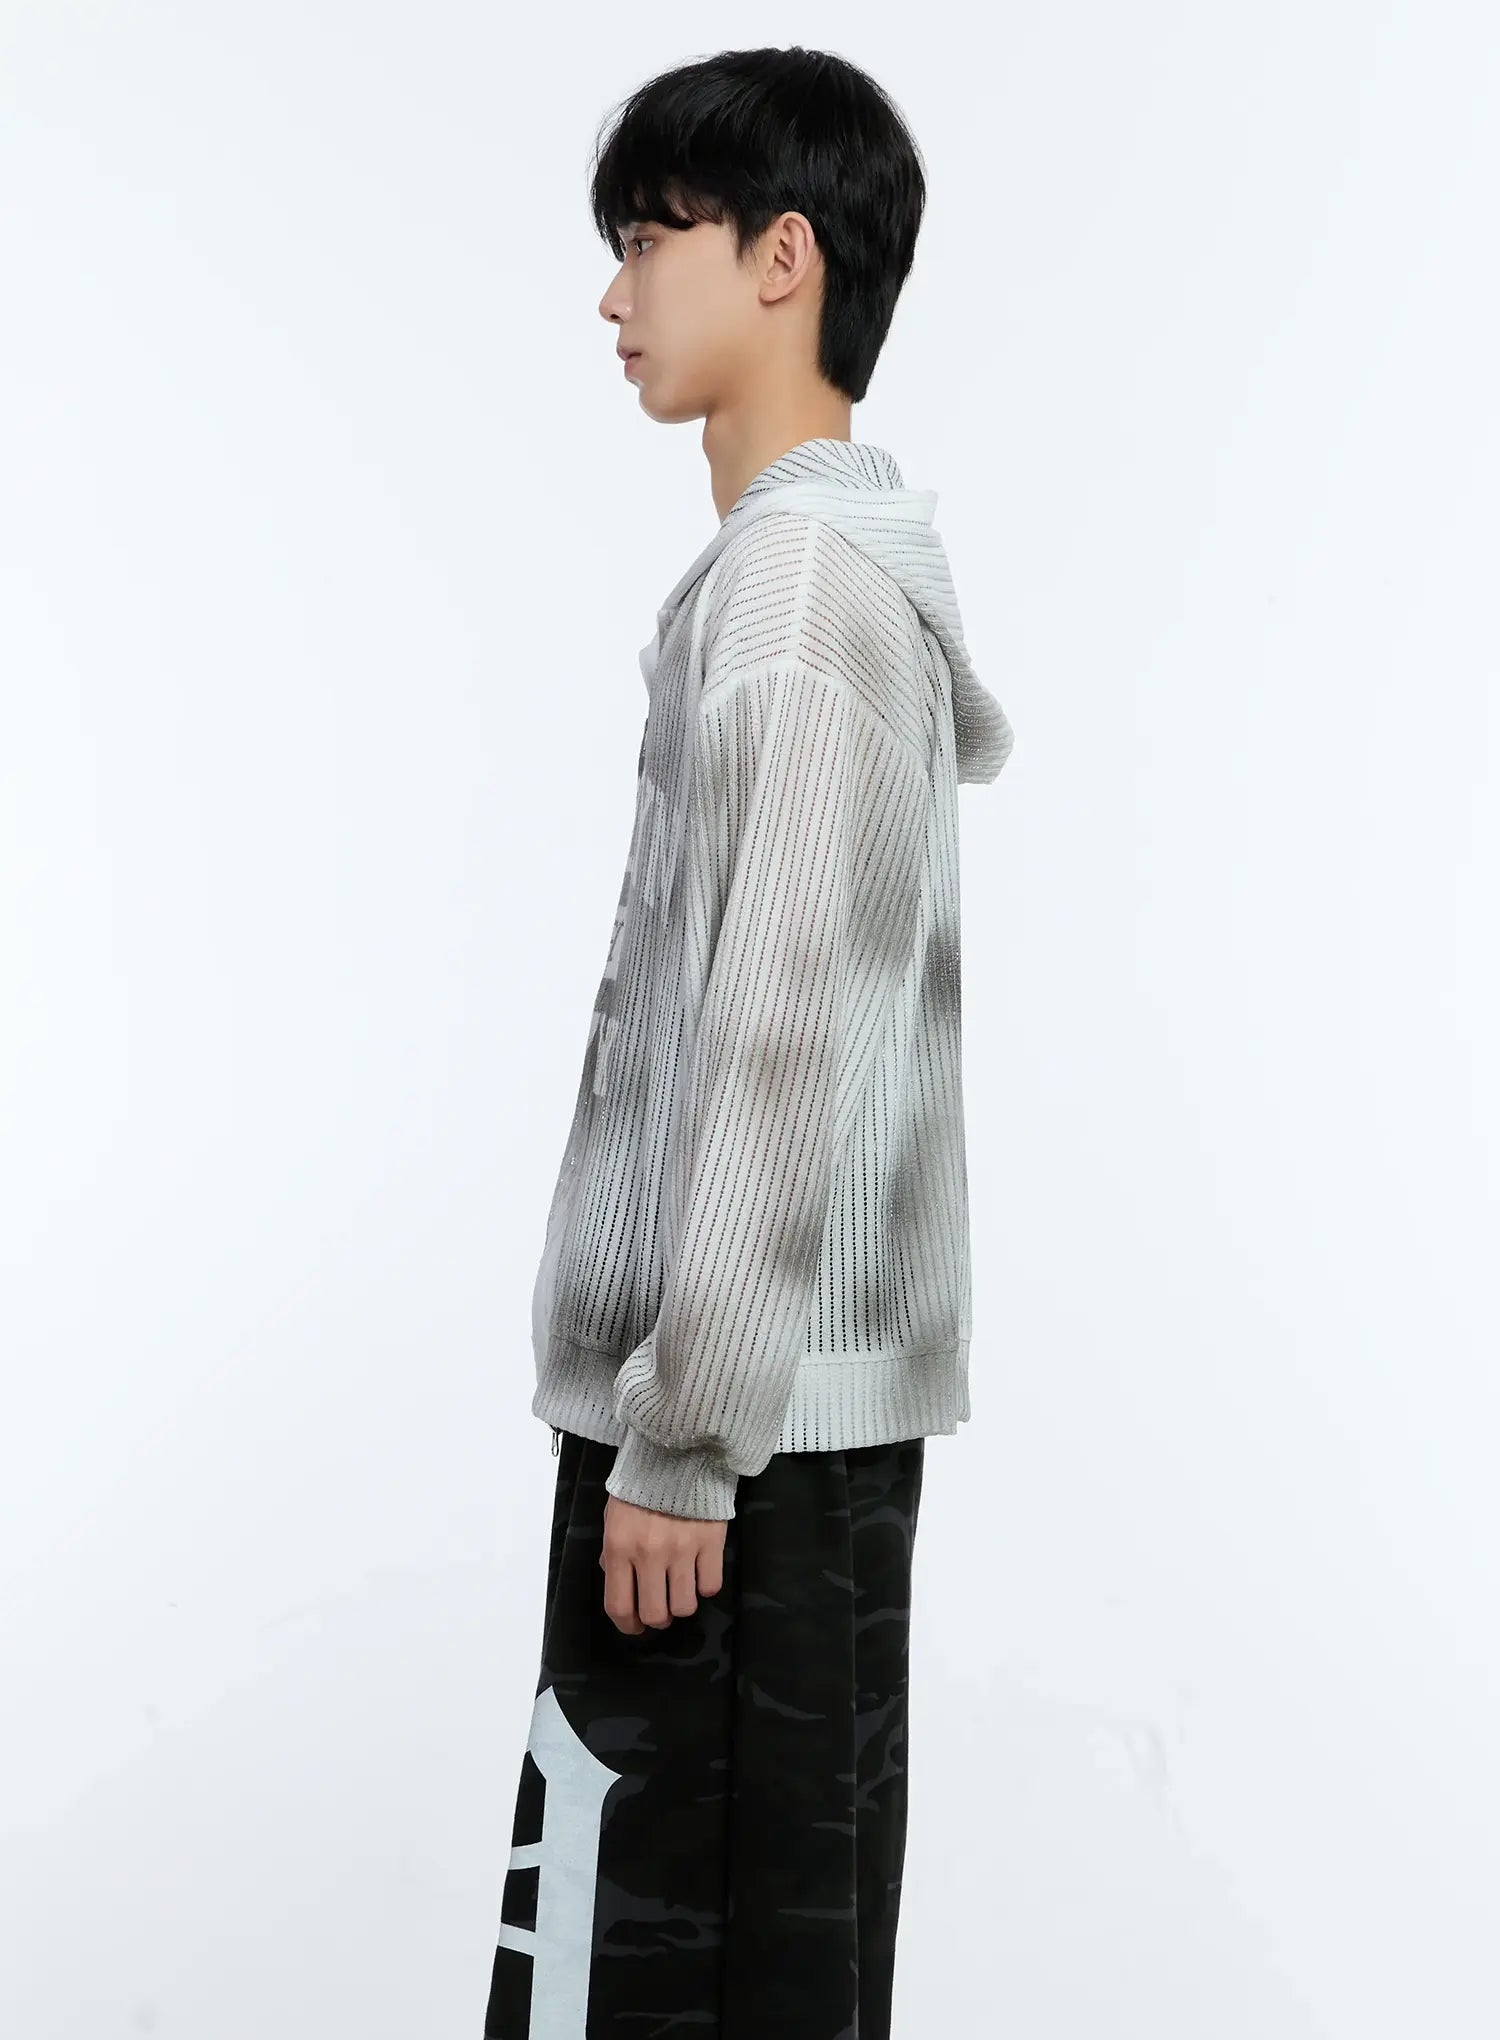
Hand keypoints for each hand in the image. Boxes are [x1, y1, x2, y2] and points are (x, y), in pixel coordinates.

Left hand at [599, 1494, 726, 1633]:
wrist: (678, 1450)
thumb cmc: (640, 1484)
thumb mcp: (615, 1515)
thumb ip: (613, 1551)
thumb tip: (616, 1580)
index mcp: (620, 1548)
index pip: (619, 1606)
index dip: (627, 1625)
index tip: (634, 1626)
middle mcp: (650, 1554)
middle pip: (655, 1614)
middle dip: (657, 1618)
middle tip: (660, 1609)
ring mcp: (683, 1550)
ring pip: (685, 1606)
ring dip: (681, 1604)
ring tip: (680, 1589)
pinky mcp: (712, 1542)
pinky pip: (711, 1586)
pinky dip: (705, 1584)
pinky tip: (700, 1570)